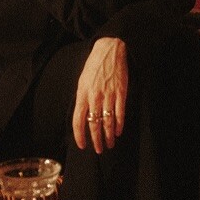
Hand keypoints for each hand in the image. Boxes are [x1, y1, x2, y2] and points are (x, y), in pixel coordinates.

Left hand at [73, 37, 127, 152]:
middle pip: (93, 124)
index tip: (82, 145)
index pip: (78, 121)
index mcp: (82, 94)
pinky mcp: (121, 92)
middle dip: (96, 140)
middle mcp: (94, 97)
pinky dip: (119, 124)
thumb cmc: (94, 65)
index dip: (79, 136)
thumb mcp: (82, 81)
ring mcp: (109, 95)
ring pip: (107, 121)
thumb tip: (82, 116)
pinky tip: (118, 131)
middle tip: (99, 150)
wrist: (110, 49)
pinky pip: (120, 112)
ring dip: (108, 135)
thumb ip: (82, 99)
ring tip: (110, 144)